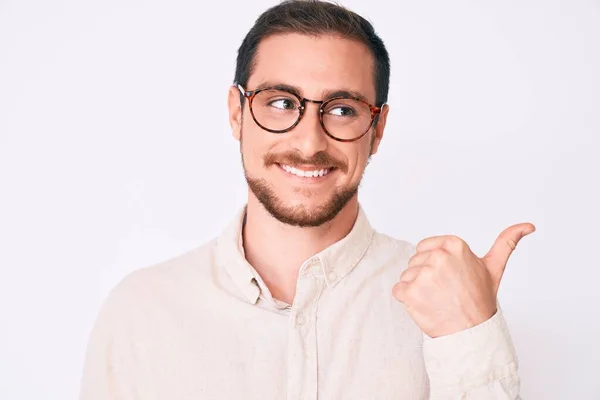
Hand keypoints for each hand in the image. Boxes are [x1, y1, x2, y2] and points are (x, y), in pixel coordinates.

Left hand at [392, 223, 534, 337]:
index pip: (425, 247)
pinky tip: (426, 306)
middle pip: (415, 261)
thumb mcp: (494, 267)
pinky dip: (407, 300)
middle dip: (425, 276)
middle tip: (445, 291)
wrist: (472, 333)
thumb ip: (506, 242)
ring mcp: (423, 274)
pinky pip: (398, 290)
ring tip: (437, 299)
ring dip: (416, 289)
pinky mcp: (410, 291)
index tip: (449, 277)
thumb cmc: (480, 301)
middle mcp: (438, 256)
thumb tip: (528, 226)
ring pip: (406, 276)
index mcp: (454, 245)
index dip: (433, 263)